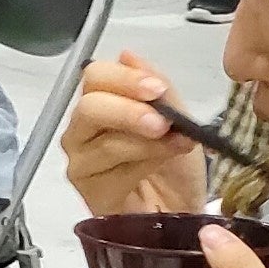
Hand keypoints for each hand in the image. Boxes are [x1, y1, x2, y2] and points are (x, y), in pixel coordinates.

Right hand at [62, 50, 211, 219]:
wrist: (185, 211)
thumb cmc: (177, 168)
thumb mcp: (181, 121)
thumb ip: (161, 90)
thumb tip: (129, 55)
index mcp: (102, 103)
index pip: (95, 77)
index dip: (124, 79)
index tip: (157, 89)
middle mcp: (83, 130)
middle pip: (89, 107)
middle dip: (129, 110)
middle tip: (161, 121)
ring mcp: (82, 163)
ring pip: (106, 141)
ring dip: (146, 142)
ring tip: (176, 145)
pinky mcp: (90, 193)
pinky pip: (113, 172)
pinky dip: (144, 164)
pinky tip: (162, 165)